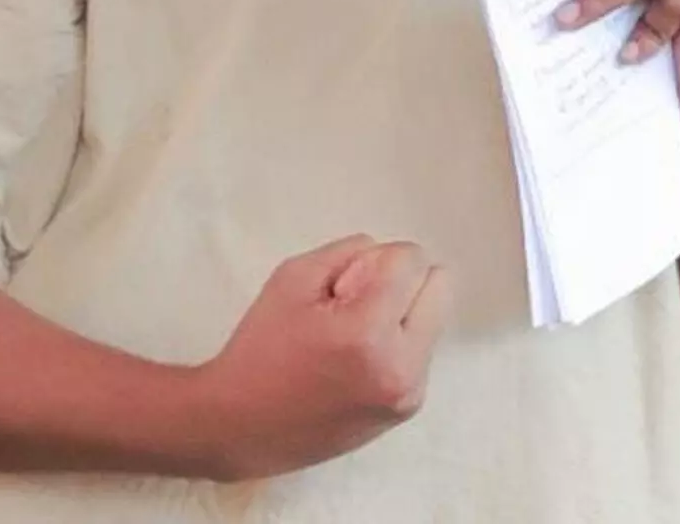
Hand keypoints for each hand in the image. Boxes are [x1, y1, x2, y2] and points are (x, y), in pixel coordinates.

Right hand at [201, 235, 451, 481]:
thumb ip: (349, 252)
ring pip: (433, 316)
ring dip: (401, 314)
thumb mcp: (293, 278)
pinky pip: (421, 350)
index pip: (413, 260)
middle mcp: (401, 366)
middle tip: (352, 307)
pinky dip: (398, 343)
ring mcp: (409, 393)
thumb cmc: (260, 348)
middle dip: (400, 283)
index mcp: (369, 331)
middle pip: (439, 285)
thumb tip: (386, 256)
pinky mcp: (407, 409)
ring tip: (351, 338)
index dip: (377, 260)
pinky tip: (355, 362)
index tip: (342, 286)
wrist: (240, 427)